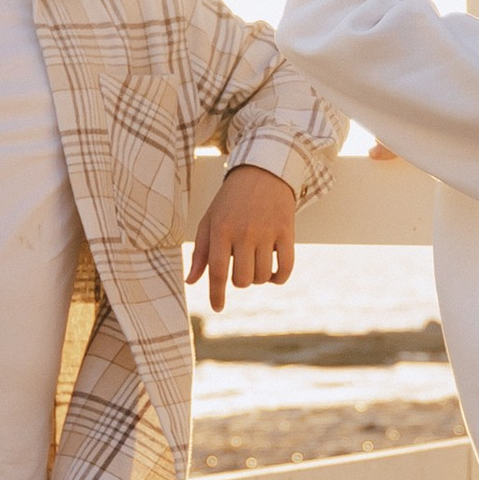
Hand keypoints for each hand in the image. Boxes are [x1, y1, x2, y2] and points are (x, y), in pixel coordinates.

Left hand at [190, 163, 297, 310]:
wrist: (262, 171)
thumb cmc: (231, 200)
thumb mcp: (210, 220)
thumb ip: (201, 252)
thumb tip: (191, 281)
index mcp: (221, 229)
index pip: (217, 271)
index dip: (216, 294)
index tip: (217, 308)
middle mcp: (244, 232)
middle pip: (242, 279)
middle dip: (240, 281)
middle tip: (240, 267)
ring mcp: (267, 232)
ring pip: (262, 276)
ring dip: (258, 278)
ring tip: (255, 263)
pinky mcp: (287, 231)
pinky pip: (285, 268)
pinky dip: (278, 278)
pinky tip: (273, 274)